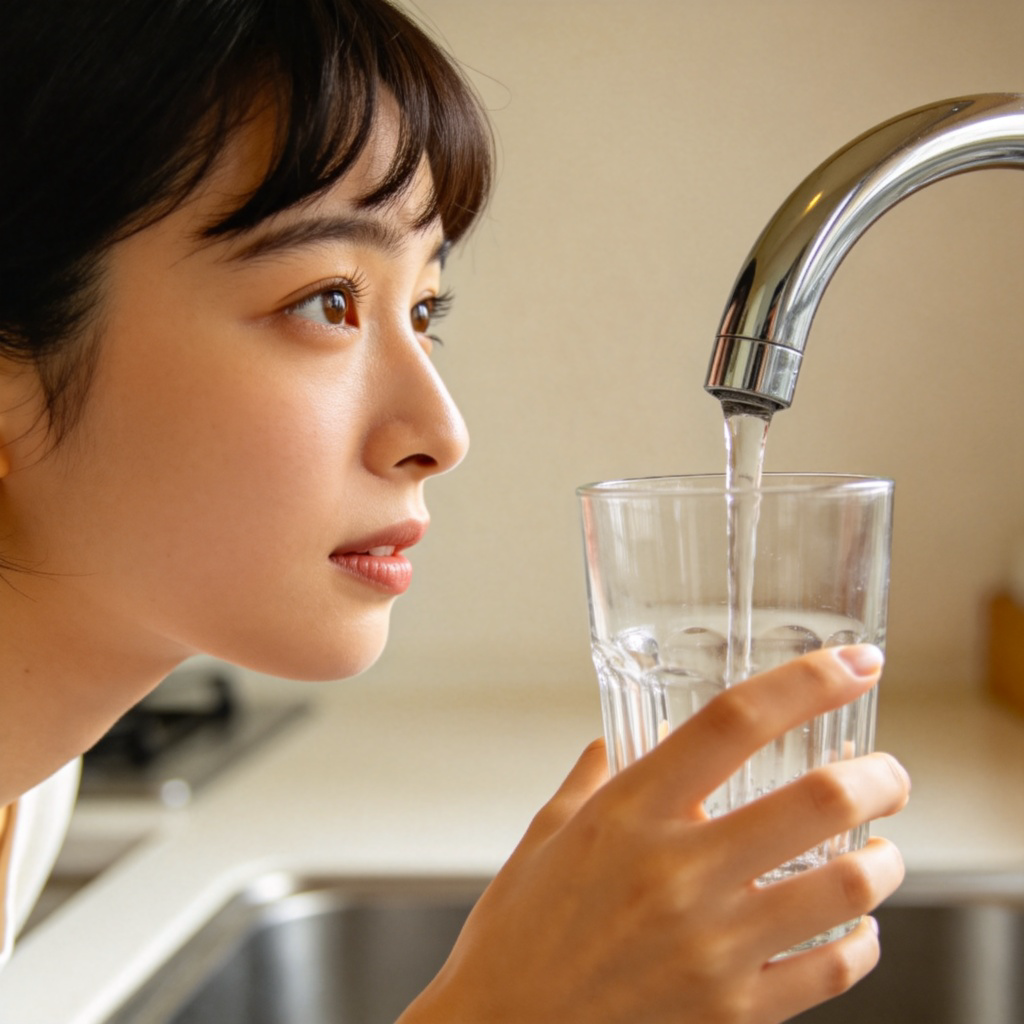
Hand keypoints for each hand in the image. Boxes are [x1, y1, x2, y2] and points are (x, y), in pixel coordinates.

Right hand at [399, 646, 909, 1023]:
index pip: (735, 722)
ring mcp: (712, 946)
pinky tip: (856, 927)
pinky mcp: (732, 1011)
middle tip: (887, 773)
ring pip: (846, 887)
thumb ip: (592, 780)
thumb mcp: (544, 835)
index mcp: (629, 812)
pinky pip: (832, 971)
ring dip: (885, 861)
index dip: (808, 682)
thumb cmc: (518, 934)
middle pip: (818, 801)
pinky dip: (861, 942)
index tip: (854, 664)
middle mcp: (678, 871)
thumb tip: (620, 744)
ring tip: (882, 849)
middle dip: (879, 777)